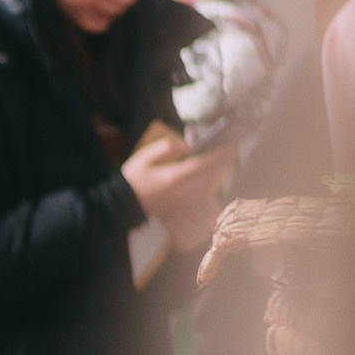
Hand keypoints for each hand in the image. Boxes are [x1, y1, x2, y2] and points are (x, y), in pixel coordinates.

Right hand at [122, 130, 228, 252]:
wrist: (125, 202)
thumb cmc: (133, 177)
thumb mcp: (146, 155)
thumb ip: (167, 146)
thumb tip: (186, 146)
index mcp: (173, 175)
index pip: (203, 164)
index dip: (219, 156)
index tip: (230, 148)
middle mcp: (181, 190)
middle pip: (209, 176)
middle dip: (222, 164)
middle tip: (230, 155)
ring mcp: (182, 202)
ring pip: (208, 188)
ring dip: (218, 176)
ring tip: (223, 165)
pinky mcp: (180, 208)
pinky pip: (201, 198)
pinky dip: (209, 188)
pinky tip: (211, 181)